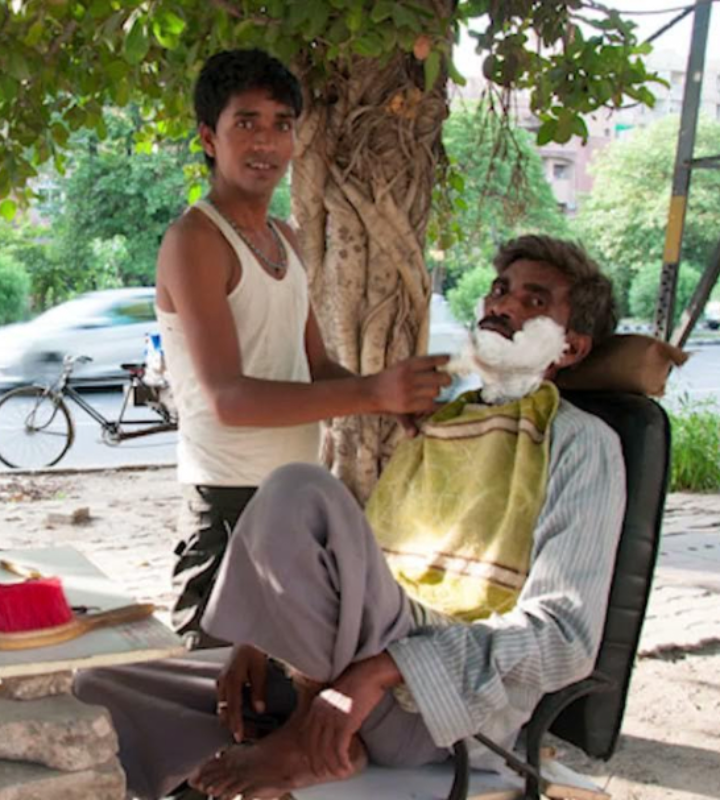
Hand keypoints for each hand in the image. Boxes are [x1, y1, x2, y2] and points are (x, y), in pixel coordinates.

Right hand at [216, 644, 266, 742]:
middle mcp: (223, 680)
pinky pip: (223, 704)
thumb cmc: (256, 657)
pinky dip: (230, 714)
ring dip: (230, 721)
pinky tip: (238, 721)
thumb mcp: (261, 670)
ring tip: (242, 732)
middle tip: (241, 738)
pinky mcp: (221, 687)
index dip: (236, 720)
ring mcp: (220, 683)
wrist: (246, 649)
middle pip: (224, 709)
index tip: (239, 735)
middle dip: (231, 725)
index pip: (233, 702)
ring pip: (222, 708)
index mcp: (232, 674)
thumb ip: (260, 689)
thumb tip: (259, 710)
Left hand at [302, 653, 401, 777]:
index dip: (311, 751)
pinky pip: (339, 749)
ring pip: (325, 750)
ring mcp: (331, 716)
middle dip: (318, 762)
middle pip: (313, 745)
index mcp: (317, 704)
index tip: (317, 761)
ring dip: (332, 765)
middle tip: (325, 773)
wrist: (370, 672)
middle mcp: (320, 711)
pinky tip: (347, 767)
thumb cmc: (359, 681)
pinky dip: (342, 761)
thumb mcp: (337, 695)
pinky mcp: (344, 722)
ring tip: (340, 772)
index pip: (307, 734)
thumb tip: (332, 725)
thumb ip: (330, 708)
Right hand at [370, 355, 450, 414]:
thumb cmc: (390, 378)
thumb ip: (419, 366)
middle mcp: (408, 377)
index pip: (429, 360)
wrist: (371, 392)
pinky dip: (438, 404)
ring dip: (437, 391)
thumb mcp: (402, 366)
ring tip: (434, 391)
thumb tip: (440, 366)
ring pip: (435, 391)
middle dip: (446, 379)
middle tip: (447, 380)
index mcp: (407, 365)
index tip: (448, 358)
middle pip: (438, 378)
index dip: (442, 359)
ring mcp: (408, 392)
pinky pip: (430, 404)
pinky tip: (440, 402)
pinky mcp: (408, 405)